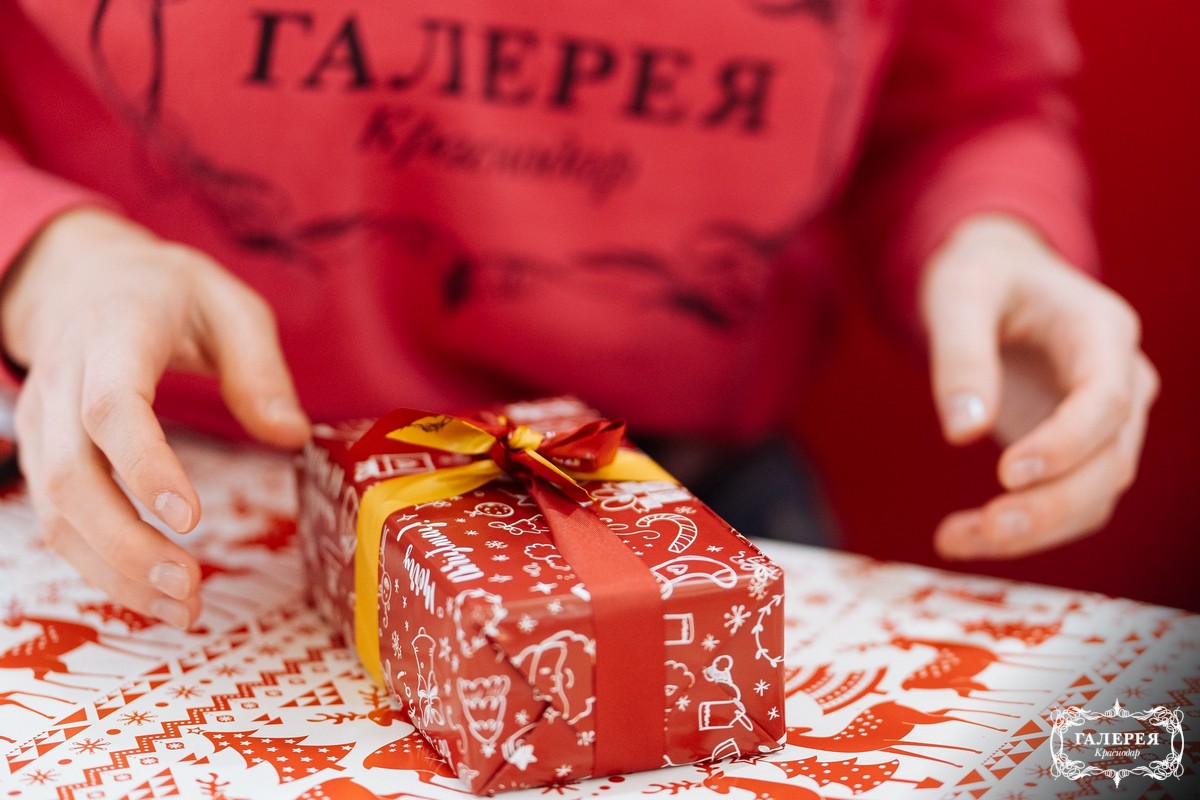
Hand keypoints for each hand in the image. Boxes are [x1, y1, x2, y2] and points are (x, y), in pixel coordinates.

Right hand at [0, 208, 309, 626]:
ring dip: (112, 570)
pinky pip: (57, 521)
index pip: (113, 406)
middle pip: (73, 475)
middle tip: (188, 589)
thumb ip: (260, 367)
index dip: (145, 465)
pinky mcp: (41, 455)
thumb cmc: (169, 294)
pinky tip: (150, 595)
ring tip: (180, 610)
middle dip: (126, 543)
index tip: (189, 518)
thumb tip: (291, 434)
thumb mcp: (231, 304)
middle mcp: (63, 382)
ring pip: (56, 510)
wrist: (82, 279)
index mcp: (115, 334)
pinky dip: (98, 566)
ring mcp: (41, 423)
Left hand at [920, 214, 1157, 559]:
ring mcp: (1107, 421)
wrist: (996, 279)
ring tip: (955, 540)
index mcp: (1101, 331)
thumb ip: (961, 355)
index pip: (1105, 399)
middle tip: (985, 528)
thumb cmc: (981, 278)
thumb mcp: (958, 296)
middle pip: (1111, 460)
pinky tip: (965, 536)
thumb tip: (962, 432)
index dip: (1065, 442)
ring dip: (1034, 529)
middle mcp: (1121, 379)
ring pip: (1096, 494)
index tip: (1007, 473)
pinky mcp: (1079, 450)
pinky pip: (1068, 502)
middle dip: (1051, 504)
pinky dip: (1024, 528)